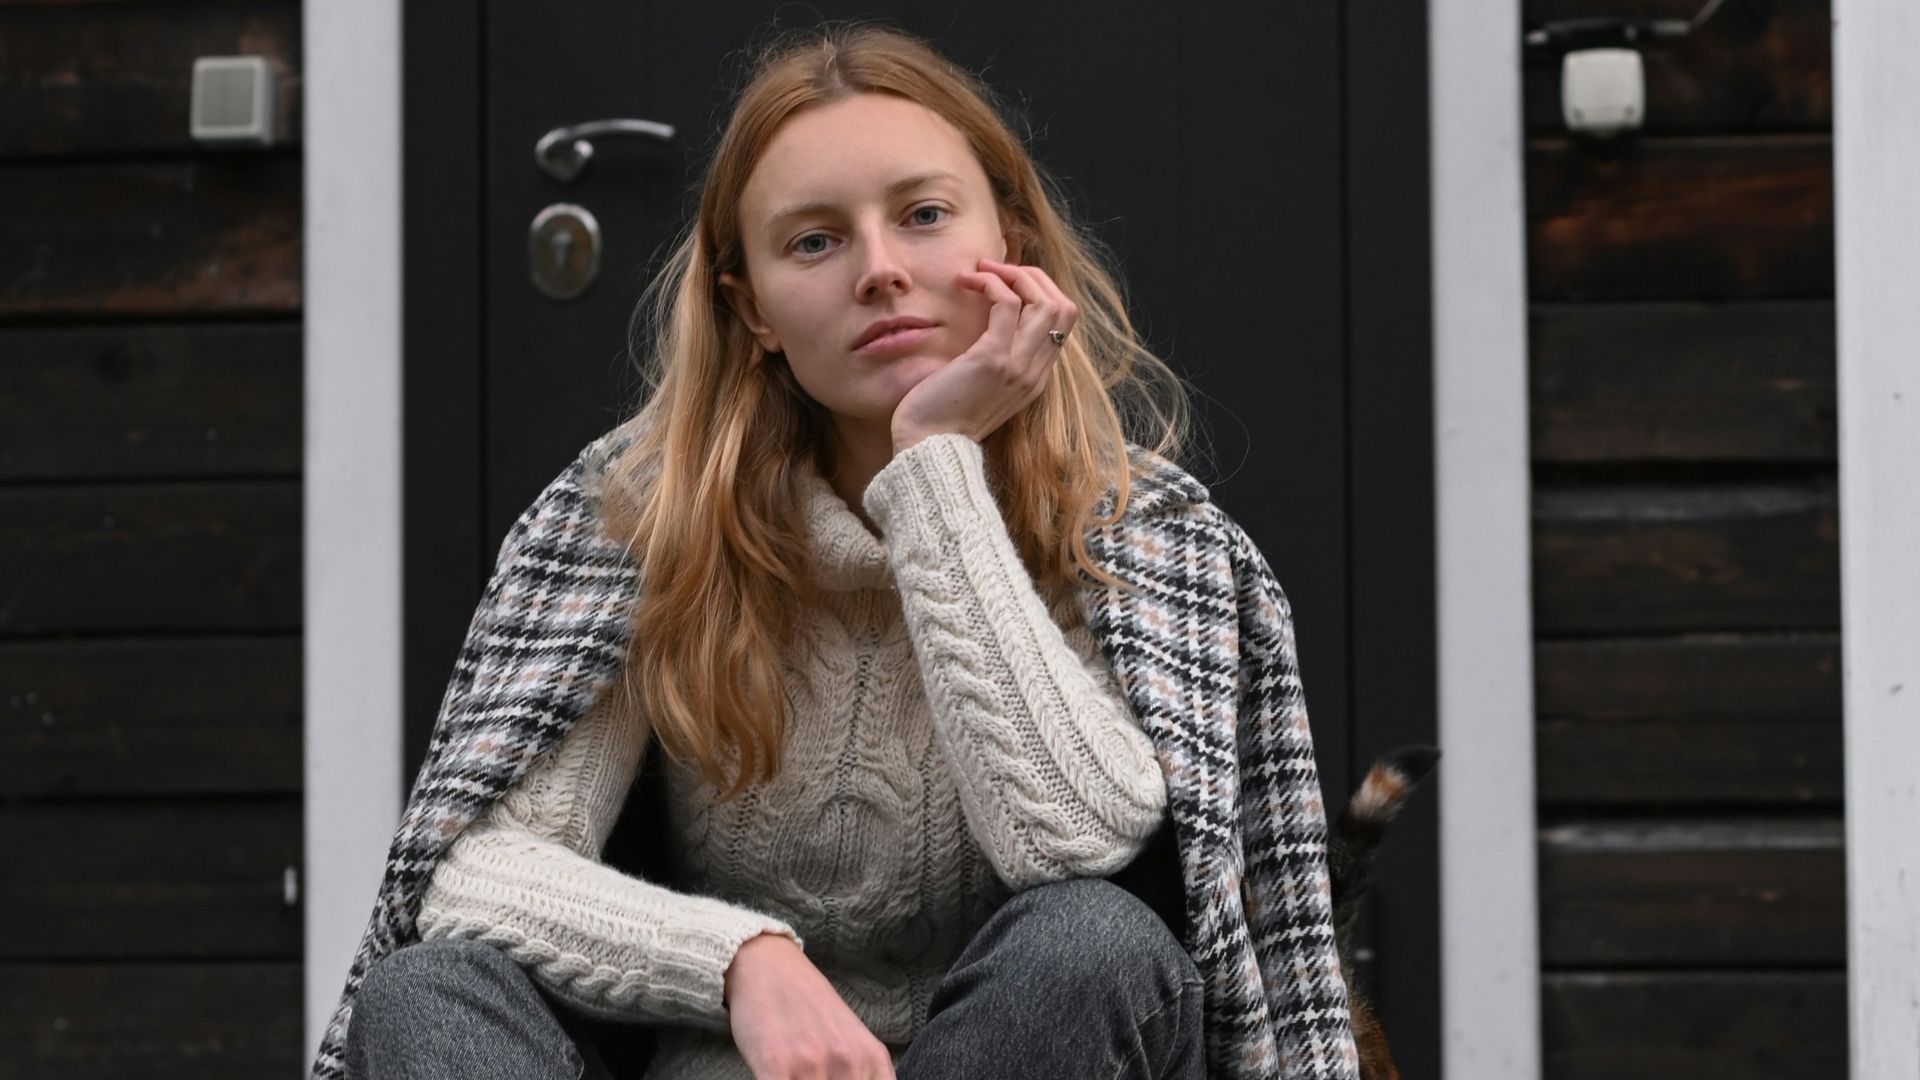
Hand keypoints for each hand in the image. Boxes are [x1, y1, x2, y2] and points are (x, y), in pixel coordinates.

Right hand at [725, 932, 895, 1078]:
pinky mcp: (776, 1066)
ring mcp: (812, 1064)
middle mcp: (848, 1062)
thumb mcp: (852, 1038)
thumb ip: (864, 1072)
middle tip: (813, 1077)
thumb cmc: (808, 1006)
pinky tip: (775, 1078)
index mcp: (872, 1058)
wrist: (768, 966)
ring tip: (796, 1075)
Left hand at [889, 258, 1078, 451]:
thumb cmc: (942, 418)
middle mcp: (1035, 372)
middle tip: (996, 269)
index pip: (1062, 323)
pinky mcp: (993, 358)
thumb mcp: (981, 388)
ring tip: (981, 270)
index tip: (1007, 283)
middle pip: (1063, 306)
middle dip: (1033, 277)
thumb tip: (988, 325)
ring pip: (1044, 300)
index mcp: (1035, 379)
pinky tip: (967, 281)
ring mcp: (1018, 366)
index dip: (1040, 292)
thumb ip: (995, 362)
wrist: (928, 448)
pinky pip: (1006, 303)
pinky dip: (990, 282)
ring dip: (1013, 273)